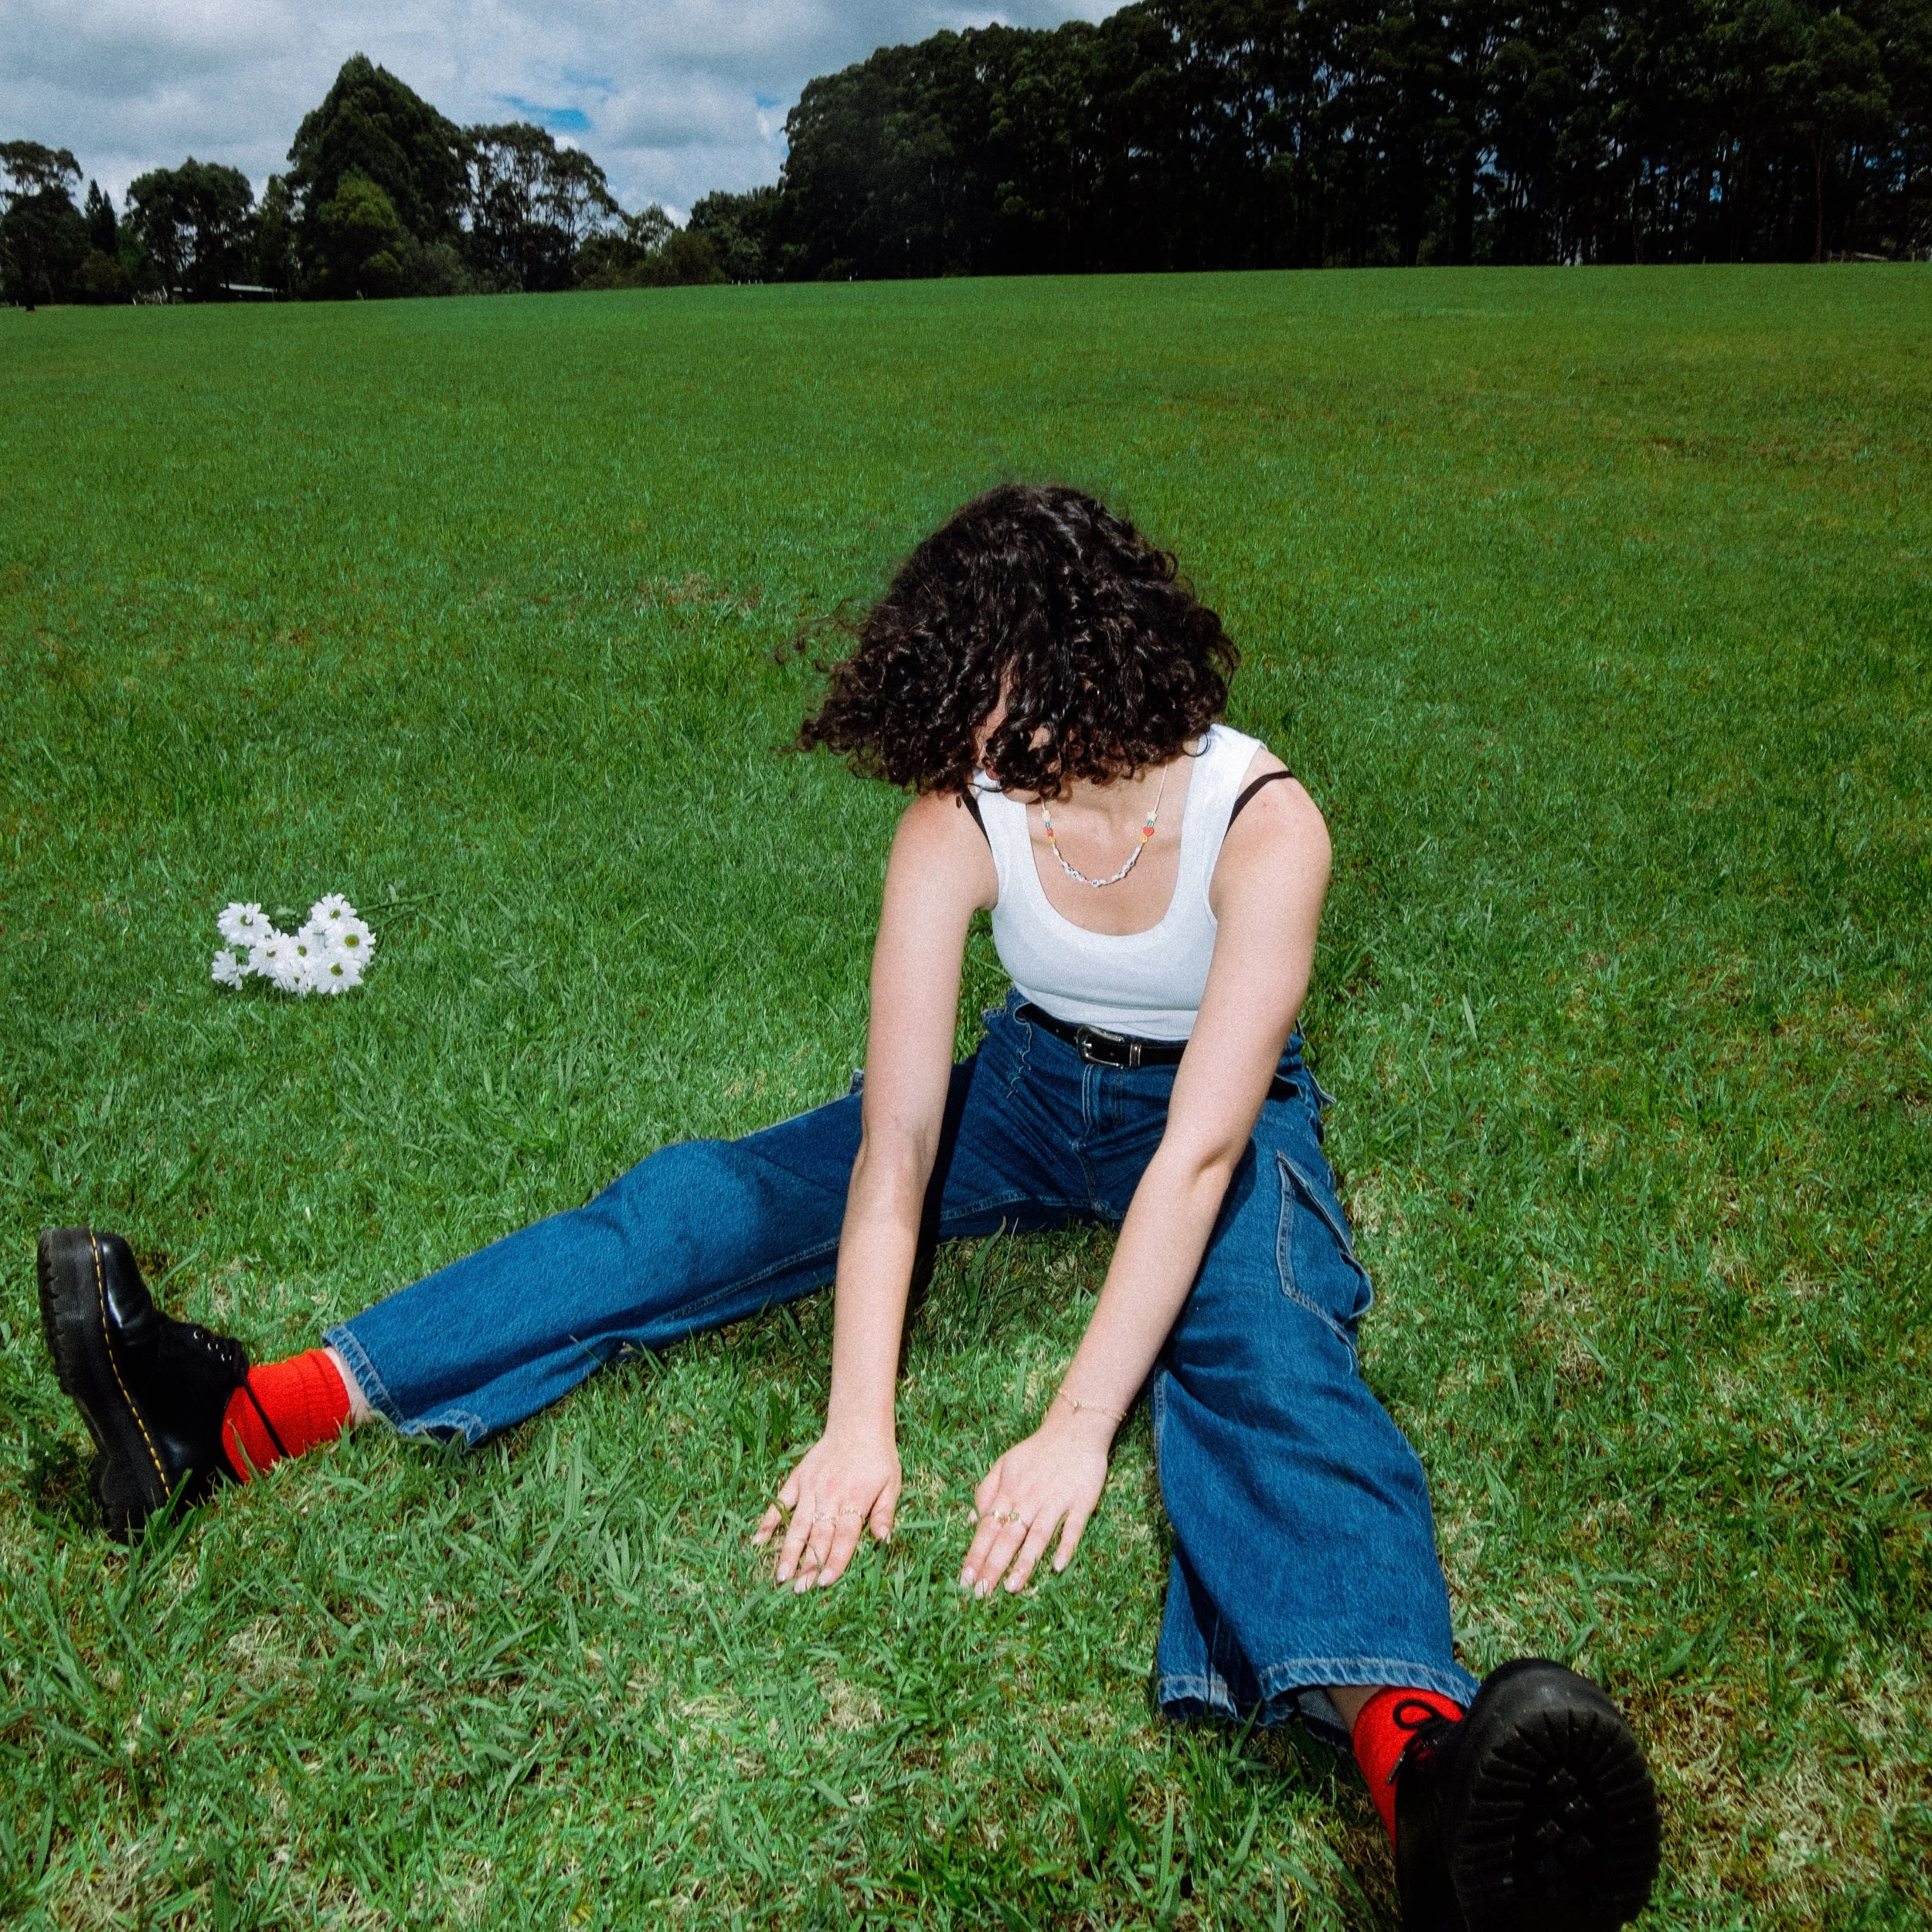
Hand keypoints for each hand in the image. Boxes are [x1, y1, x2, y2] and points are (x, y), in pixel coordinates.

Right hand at [754, 1427, 900, 1591]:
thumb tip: (883, 1540)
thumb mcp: (892, 1484)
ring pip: (798, 1525)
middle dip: (808, 1565)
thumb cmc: (878, 1458)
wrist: (857, 1423)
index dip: (835, 1561)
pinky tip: (758, 1540)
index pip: (844, 1538)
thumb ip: (885, 1513)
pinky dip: (769, 1520)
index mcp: (854, 1501)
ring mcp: (811, 1488)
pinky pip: (781, 1502)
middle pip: (818, 1537)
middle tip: (798, 1590)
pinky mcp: (798, 1478)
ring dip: (788, 1551)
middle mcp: (830, 1497)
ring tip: (779, 1576)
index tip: (824, 1583)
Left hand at [959, 1406, 1111, 1597]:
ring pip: (1037, 1536)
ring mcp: (1055, 1501)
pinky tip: (1058, 1566)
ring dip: (1024, 1563)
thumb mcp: (1004, 1464)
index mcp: (1009, 1490)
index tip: (965, 1580)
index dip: (976, 1554)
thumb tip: (973, 1520)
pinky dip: (1065, 1546)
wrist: (1073, 1429)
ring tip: (1011, 1588)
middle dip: (993, 1566)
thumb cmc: (1036, 1451)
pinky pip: (1072, 1527)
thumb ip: (986, 1490)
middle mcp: (1029, 1499)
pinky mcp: (1080, 1502)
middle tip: (982, 1594)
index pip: (987, 1528)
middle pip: (1008, 1537)